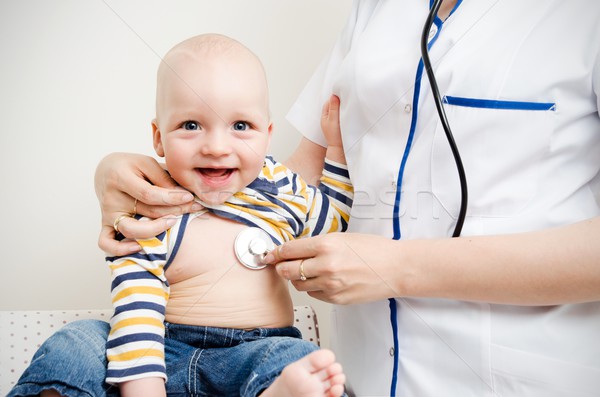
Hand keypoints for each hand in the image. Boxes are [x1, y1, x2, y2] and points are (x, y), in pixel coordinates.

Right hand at [95, 152, 199, 255]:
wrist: (106, 170)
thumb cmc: (131, 166)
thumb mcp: (147, 163)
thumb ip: (163, 178)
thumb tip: (182, 196)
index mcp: (120, 177)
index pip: (148, 194)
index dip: (171, 198)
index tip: (189, 197)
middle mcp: (111, 198)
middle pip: (146, 211)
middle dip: (175, 211)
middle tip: (193, 207)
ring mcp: (107, 214)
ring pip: (130, 230)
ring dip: (156, 230)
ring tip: (173, 222)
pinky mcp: (105, 225)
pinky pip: (106, 243)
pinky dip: (120, 249)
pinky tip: (139, 247)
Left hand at [265, 233, 399, 304]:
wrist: (395, 268)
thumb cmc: (374, 250)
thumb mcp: (343, 238)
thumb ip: (318, 245)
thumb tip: (294, 250)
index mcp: (327, 245)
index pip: (289, 250)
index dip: (275, 253)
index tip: (270, 254)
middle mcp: (326, 265)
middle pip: (287, 270)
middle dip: (280, 267)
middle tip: (279, 265)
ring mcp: (330, 285)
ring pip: (298, 285)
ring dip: (297, 279)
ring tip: (307, 272)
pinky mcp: (336, 299)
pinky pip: (313, 295)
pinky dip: (312, 288)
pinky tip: (322, 281)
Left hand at [320, 95, 345, 163]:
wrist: (339, 149)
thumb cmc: (335, 135)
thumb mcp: (333, 120)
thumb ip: (334, 108)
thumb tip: (333, 95)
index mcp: (324, 116)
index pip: (329, 103)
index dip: (335, 98)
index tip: (342, 93)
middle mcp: (328, 118)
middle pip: (334, 106)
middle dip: (339, 101)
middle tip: (347, 97)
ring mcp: (334, 122)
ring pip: (338, 110)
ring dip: (343, 107)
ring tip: (349, 103)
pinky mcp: (340, 125)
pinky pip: (342, 115)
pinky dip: (345, 112)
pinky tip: (350, 111)